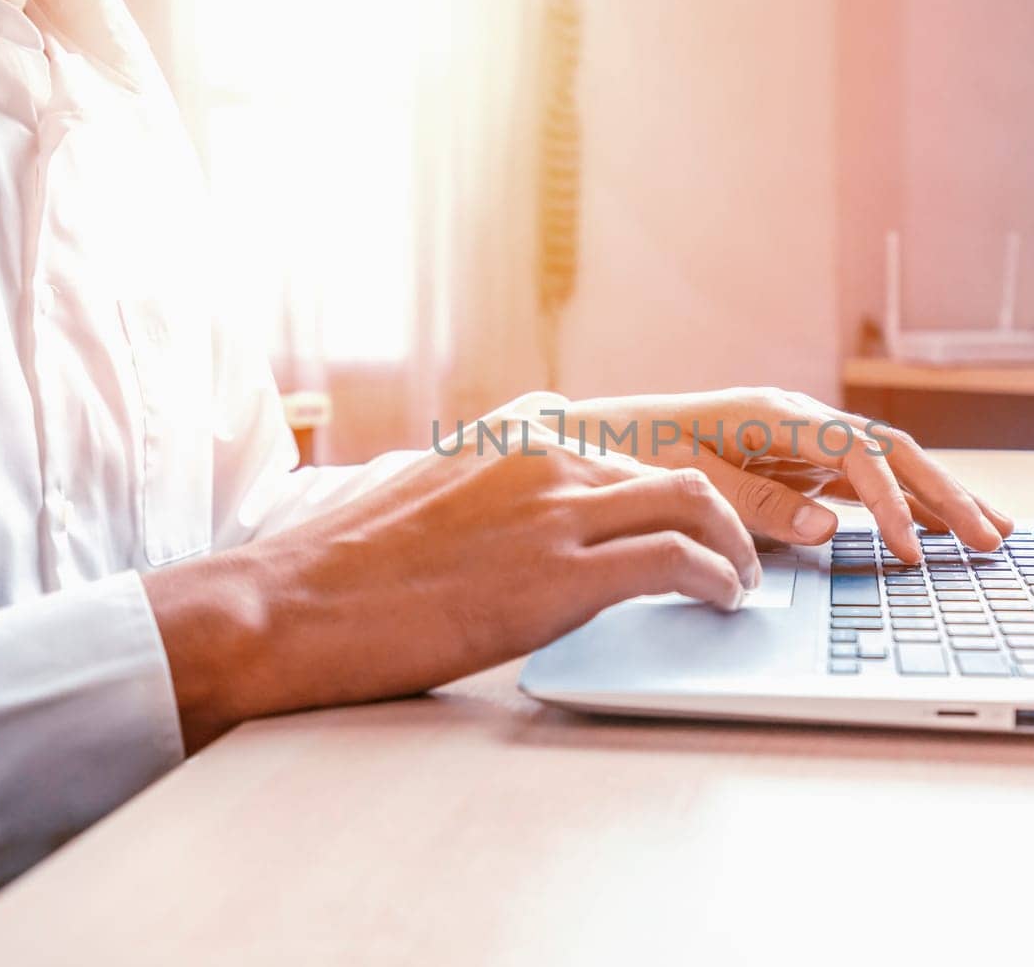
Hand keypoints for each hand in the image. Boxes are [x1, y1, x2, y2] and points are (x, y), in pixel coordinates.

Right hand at [145, 398, 759, 750]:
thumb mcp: (437, 492)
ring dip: (734, 544)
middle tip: (739, 551)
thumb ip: (503, 486)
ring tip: (741, 580)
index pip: (628, 445)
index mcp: (517, 428)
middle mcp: (545, 451)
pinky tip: (720, 599)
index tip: (696, 515)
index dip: (675, 486)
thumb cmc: (351, 567)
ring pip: (692, 501)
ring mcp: (553, 505)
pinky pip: (675, 559)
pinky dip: (715, 578)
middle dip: (722, 512)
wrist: (292, 605)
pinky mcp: (559, 570)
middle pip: (674, 467)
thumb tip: (546, 517)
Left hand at [551, 388, 1014, 560]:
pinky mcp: (797, 465)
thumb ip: (754, 503)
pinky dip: (903, 506)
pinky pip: (863, 484)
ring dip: (939, 497)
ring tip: (994, 532)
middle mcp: (798, 421)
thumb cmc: (633, 453)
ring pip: (888, 465)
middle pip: (891, 451)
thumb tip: (827, 528)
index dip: (890, 501)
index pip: (856, 453)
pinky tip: (934, 530)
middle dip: (945, 494)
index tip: (911, 550)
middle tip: (993, 538)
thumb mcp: (685, 479)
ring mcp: (802, 442)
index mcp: (774, 414)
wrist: (597, 440)